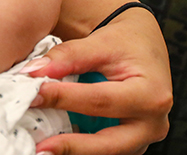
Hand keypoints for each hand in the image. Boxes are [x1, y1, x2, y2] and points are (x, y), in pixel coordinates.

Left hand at [25, 9, 171, 154]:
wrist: (143, 48)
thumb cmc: (125, 43)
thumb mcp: (99, 42)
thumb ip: (67, 56)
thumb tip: (33, 72)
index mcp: (151, 95)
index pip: (100, 100)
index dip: (64, 99)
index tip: (34, 95)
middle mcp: (153, 124)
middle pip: (108, 143)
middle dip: (71, 146)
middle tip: (40, 147)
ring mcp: (143, 139)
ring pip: (105, 152)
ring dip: (73, 150)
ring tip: (42, 147)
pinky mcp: (131, 144)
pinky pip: (103, 151)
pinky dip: (79, 148)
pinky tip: (55, 143)